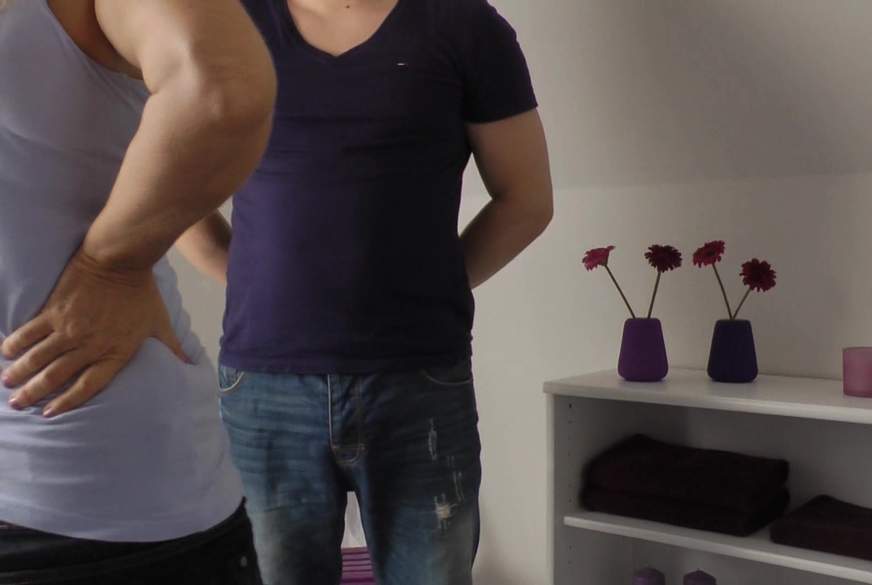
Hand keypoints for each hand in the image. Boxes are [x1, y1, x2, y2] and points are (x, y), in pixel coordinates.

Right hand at [1, 250, 187, 416]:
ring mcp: (69, 328)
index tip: (51, 414)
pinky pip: (29, 332)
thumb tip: (191, 365)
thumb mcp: (161, 325)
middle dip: (35, 393)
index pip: (88, 386)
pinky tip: (5, 353)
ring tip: (7, 383)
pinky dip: (16, 344)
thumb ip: (173, 349)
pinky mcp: (54, 310)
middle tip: (17, 404)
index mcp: (115, 352)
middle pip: (57, 376)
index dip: (68, 402)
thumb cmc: (143, 294)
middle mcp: (90, 345)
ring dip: (20, 372)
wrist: (121, 260)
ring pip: (39, 357)